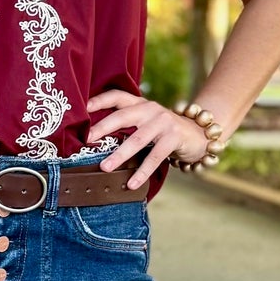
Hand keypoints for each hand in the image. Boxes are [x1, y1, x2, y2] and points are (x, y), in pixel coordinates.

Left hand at [85, 90, 208, 188]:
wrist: (198, 135)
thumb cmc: (162, 131)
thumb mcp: (144, 122)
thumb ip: (126, 125)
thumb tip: (92, 140)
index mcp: (139, 104)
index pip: (117, 96)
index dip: (99, 100)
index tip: (81, 109)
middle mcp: (150, 109)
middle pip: (122, 116)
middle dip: (102, 128)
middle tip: (86, 141)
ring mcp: (163, 122)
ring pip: (137, 139)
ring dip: (120, 155)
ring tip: (105, 168)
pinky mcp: (173, 138)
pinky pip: (155, 157)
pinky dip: (142, 172)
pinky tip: (131, 184)